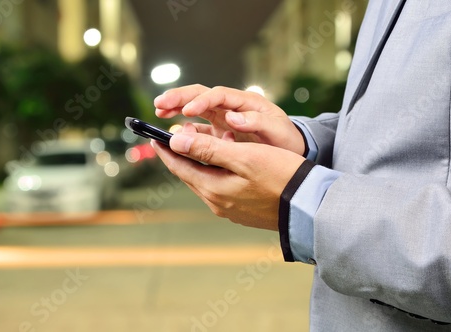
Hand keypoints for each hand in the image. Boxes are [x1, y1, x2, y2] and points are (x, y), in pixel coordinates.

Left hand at [151, 130, 305, 230]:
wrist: (309, 206)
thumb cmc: (280, 177)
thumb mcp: (243, 157)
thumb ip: (208, 149)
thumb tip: (176, 142)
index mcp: (213, 189)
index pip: (179, 167)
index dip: (166, 150)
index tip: (153, 136)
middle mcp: (217, 203)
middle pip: (190, 174)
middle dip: (182, 154)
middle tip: (176, 137)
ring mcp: (230, 210)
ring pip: (206, 180)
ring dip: (202, 162)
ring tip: (207, 143)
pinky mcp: (243, 211)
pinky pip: (221, 188)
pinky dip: (218, 172)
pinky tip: (229, 163)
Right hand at [154, 84, 305, 154]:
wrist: (290, 151)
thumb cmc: (285, 139)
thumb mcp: (276, 130)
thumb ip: (256, 122)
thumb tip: (232, 118)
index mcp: (244, 102)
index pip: (217, 95)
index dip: (201, 101)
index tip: (187, 111)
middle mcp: (230, 107)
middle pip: (200, 95)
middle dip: (179, 97)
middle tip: (160, 104)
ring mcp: (222, 119)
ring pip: (194, 108)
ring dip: (176, 108)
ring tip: (159, 111)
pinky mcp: (219, 133)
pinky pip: (198, 128)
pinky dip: (184, 128)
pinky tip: (174, 134)